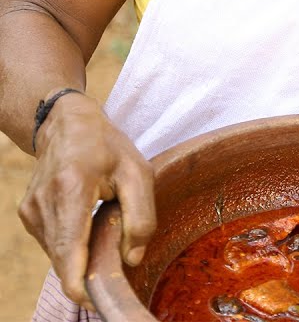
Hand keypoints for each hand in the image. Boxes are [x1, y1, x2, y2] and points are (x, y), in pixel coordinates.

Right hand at [18, 93, 154, 308]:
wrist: (66, 124)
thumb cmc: (107, 147)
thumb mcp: (139, 173)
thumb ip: (141, 217)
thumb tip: (132, 258)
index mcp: (71, 189)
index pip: (68, 252)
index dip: (80, 285)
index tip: (97, 302)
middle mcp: (43, 204)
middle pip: (63, 260)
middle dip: (87, 276)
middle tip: (114, 277)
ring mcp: (31, 211)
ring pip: (57, 255)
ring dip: (81, 259)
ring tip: (105, 236)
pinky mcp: (28, 215)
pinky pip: (53, 244)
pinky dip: (72, 248)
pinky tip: (88, 229)